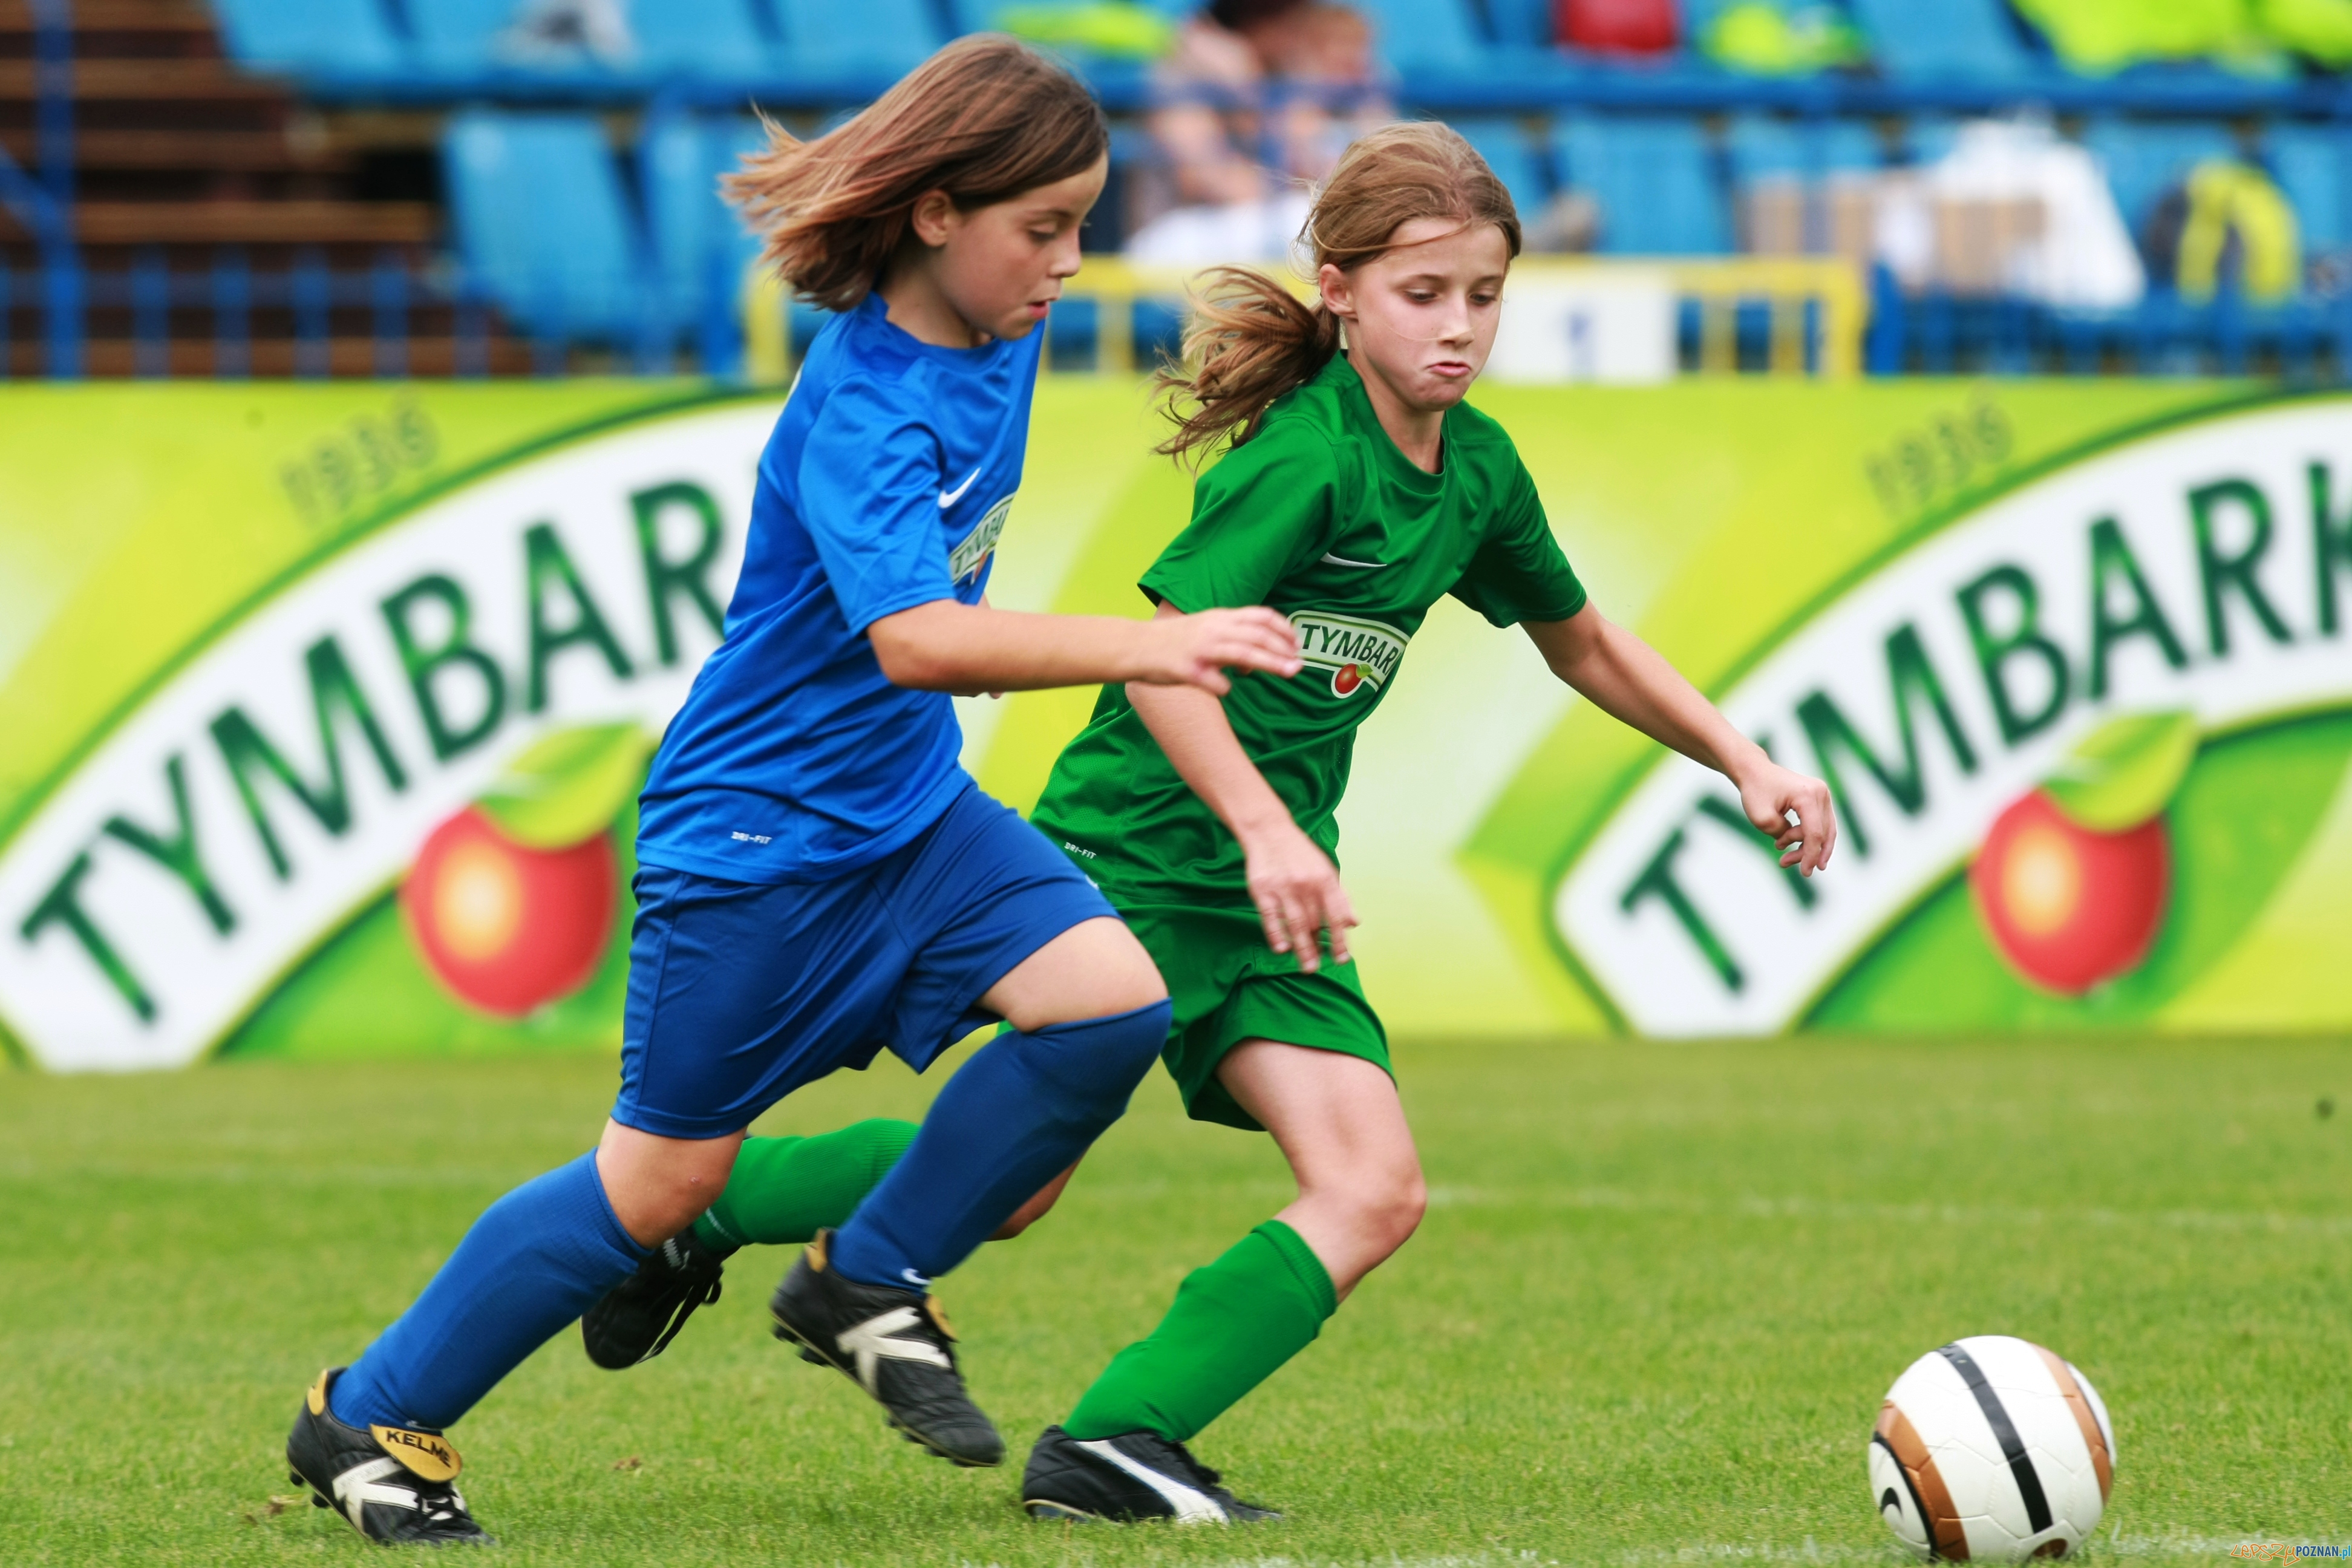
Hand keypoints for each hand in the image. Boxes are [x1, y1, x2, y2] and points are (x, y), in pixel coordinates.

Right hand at [1136, 607, 1301, 694]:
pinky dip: (1225, 686)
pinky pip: (1215, 682)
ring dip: (1271, 664)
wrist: (1134, 646)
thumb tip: (1253, 666)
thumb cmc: (1171, 642)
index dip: (1283, 629)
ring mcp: (1201, 649)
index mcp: (1219, 618)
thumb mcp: (1204, 631)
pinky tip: (1225, 689)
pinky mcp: (1187, 669)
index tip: (1297, 643)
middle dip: (1283, 649)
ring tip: (1289, 673)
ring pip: (1244, 654)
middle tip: (1299, 665)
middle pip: (1258, 636)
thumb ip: (1231, 641)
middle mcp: (1213, 630)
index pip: (1260, 616)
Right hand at [1239, 817, 1356, 972]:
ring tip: (1307, 966)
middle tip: (1318, 968)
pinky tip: (1282, 948)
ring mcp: (1284, 887)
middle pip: (1316, 923)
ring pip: (1296, 923)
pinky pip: (1270, 916)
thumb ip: (1341, 898)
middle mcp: (1306, 884)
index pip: (1337, 915)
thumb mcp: (1326, 871)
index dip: (1341, 939)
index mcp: (1325, 879)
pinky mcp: (1262, 889)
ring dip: (1303, 947)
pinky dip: (1276, 933)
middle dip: (1318, 947)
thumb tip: (1354, 923)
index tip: (1343, 959)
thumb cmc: (1300, 854)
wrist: (1269, 830)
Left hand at [1736, 758, 1836, 875]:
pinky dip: (1807, 837)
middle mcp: (1820, 793)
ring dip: (1806, 847)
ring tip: (1783, 856)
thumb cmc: (1755, 791)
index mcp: (1807, 795)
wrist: (1755, 771)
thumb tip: (1798, 844)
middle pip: (1822, 833)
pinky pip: (1820, 824)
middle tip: (1784, 863)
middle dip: (1807, 853)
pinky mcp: (1819, 798)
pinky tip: (1789, 844)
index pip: (1814, 833)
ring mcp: (1822, 794)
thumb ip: (1782, 834)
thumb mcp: (1761, 819)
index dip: (1811, 855)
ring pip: (1823, 830)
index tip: (1805, 872)